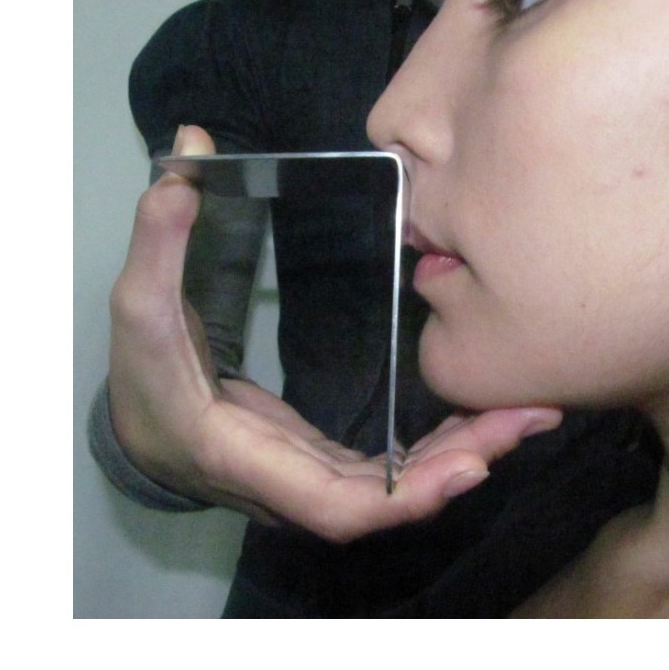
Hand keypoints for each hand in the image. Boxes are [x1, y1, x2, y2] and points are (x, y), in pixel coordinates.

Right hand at [108, 125, 562, 538]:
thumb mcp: (138, 306)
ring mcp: (314, 478)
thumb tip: (184, 164)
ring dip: (465, 454)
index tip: (471, 465)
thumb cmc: (138, 373)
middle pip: (389, 501)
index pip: (336, 506)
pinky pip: (394, 470)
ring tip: (528, 412)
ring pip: (400, 488)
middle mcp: (290, 486)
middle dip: (462, 465)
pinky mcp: (329, 462)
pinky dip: (441, 447)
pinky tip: (484, 416)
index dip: (404, 496)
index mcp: (246, 459)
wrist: (138, 429)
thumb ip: (158, 240)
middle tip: (530, 417)